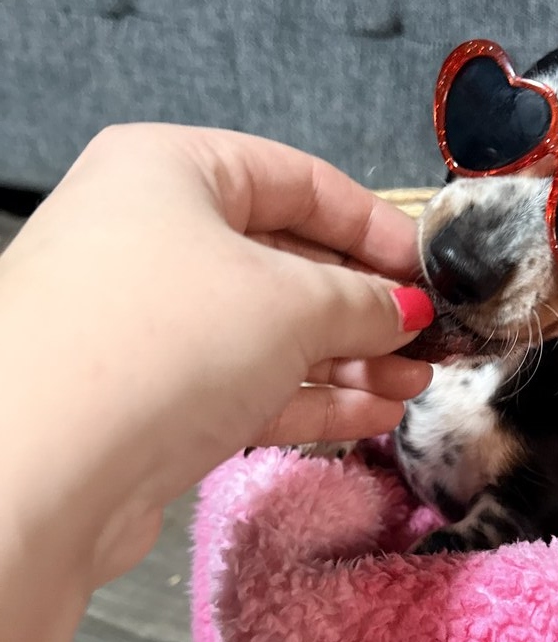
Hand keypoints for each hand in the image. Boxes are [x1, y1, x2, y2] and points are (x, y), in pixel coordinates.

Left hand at [0, 123, 433, 586]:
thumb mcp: (291, 302)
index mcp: (169, 172)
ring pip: (268, 332)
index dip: (374, 226)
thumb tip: (406, 311)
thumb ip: (364, 302)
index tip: (428, 268)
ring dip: (348, 361)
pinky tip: (370, 414)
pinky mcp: (148, 397)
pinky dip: (310, 399)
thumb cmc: (151, 344)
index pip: (297, 180)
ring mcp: (145, 321)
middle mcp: (148, 237)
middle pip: (285, 260)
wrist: (44, 469)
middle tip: (427, 336)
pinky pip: (246, 385)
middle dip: (366, 306)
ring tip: (412, 385)